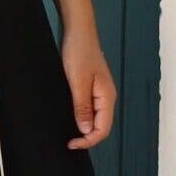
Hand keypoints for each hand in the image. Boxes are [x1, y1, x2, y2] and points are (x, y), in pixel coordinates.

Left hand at [61, 22, 116, 149]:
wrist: (78, 31)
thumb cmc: (79, 52)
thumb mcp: (78, 81)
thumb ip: (82, 106)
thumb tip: (86, 130)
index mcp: (107, 97)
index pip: (103, 129)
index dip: (88, 140)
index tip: (72, 144)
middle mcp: (106, 97)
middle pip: (101, 126)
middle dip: (86, 137)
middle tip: (68, 141)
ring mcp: (99, 93)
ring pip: (95, 118)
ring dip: (83, 128)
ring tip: (68, 132)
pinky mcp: (91, 88)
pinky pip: (89, 109)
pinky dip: (81, 117)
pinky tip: (71, 117)